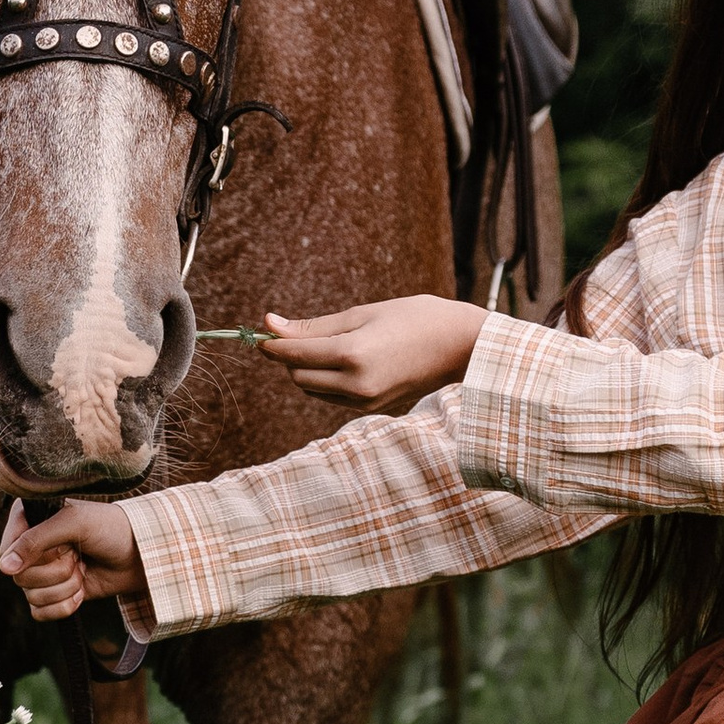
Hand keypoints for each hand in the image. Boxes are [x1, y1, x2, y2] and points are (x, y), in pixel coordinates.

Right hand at [0, 495, 143, 624]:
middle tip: (77, 556)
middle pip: (20, 577)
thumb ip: (37, 540)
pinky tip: (82, 589)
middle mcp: (30, 548)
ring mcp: (40, 573)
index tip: (62, 549)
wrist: (139, 556)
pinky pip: (41, 613)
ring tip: (83, 570)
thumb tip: (5, 568)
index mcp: (28, 521)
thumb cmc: (109, 529)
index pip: (8, 551)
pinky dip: (65, 605)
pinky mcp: (52, 594)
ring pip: (32, 597)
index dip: (33, 557)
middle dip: (57, 572)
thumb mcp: (73, 524)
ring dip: (65, 588)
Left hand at [261, 297, 486, 411]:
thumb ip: (316, 326)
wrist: (462, 346)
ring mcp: (365, 402)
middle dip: (290, 356)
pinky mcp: (373, 409)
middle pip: (298, 376)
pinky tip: (342, 361)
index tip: (260, 331)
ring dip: (307, 369)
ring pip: (312, 389)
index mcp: (353, 356)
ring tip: (325, 344)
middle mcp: (356, 385)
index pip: (294, 354)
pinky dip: (326, 381)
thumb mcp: (363, 314)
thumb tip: (271, 324)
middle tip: (293, 333)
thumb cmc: (417, 318)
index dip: (272, 343)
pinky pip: (333, 397)